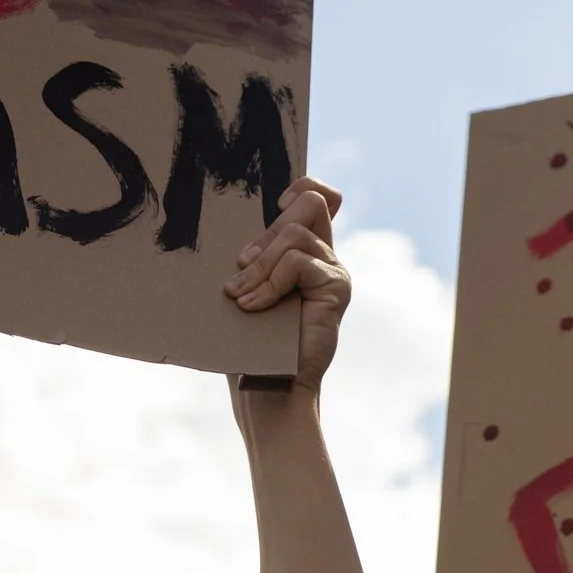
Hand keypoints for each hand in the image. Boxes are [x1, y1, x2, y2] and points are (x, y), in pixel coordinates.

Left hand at [227, 176, 348, 389]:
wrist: (268, 384)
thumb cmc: (250, 338)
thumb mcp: (247, 286)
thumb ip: (253, 257)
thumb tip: (235, 237)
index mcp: (305, 250)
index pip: (319, 196)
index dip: (301, 188)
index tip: (275, 208)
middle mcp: (324, 256)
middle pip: (309, 202)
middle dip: (267, 233)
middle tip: (242, 267)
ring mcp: (334, 271)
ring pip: (294, 234)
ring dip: (260, 265)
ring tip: (240, 296)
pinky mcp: (337, 288)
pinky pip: (297, 262)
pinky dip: (270, 282)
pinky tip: (254, 305)